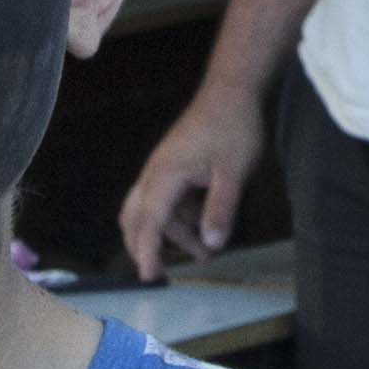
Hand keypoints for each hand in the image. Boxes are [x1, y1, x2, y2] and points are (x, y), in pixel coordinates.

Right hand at [120, 91, 264, 279]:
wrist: (231, 91)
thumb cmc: (233, 128)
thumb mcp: (233, 172)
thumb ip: (221, 208)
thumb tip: (212, 244)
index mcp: (165, 176)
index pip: (150, 222)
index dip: (148, 252)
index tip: (149, 277)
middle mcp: (155, 173)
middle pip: (136, 218)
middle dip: (145, 246)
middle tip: (160, 273)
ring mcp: (162, 168)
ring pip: (151, 210)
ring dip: (171, 234)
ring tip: (204, 251)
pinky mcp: (172, 166)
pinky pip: (165, 199)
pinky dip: (178, 217)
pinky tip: (203, 225)